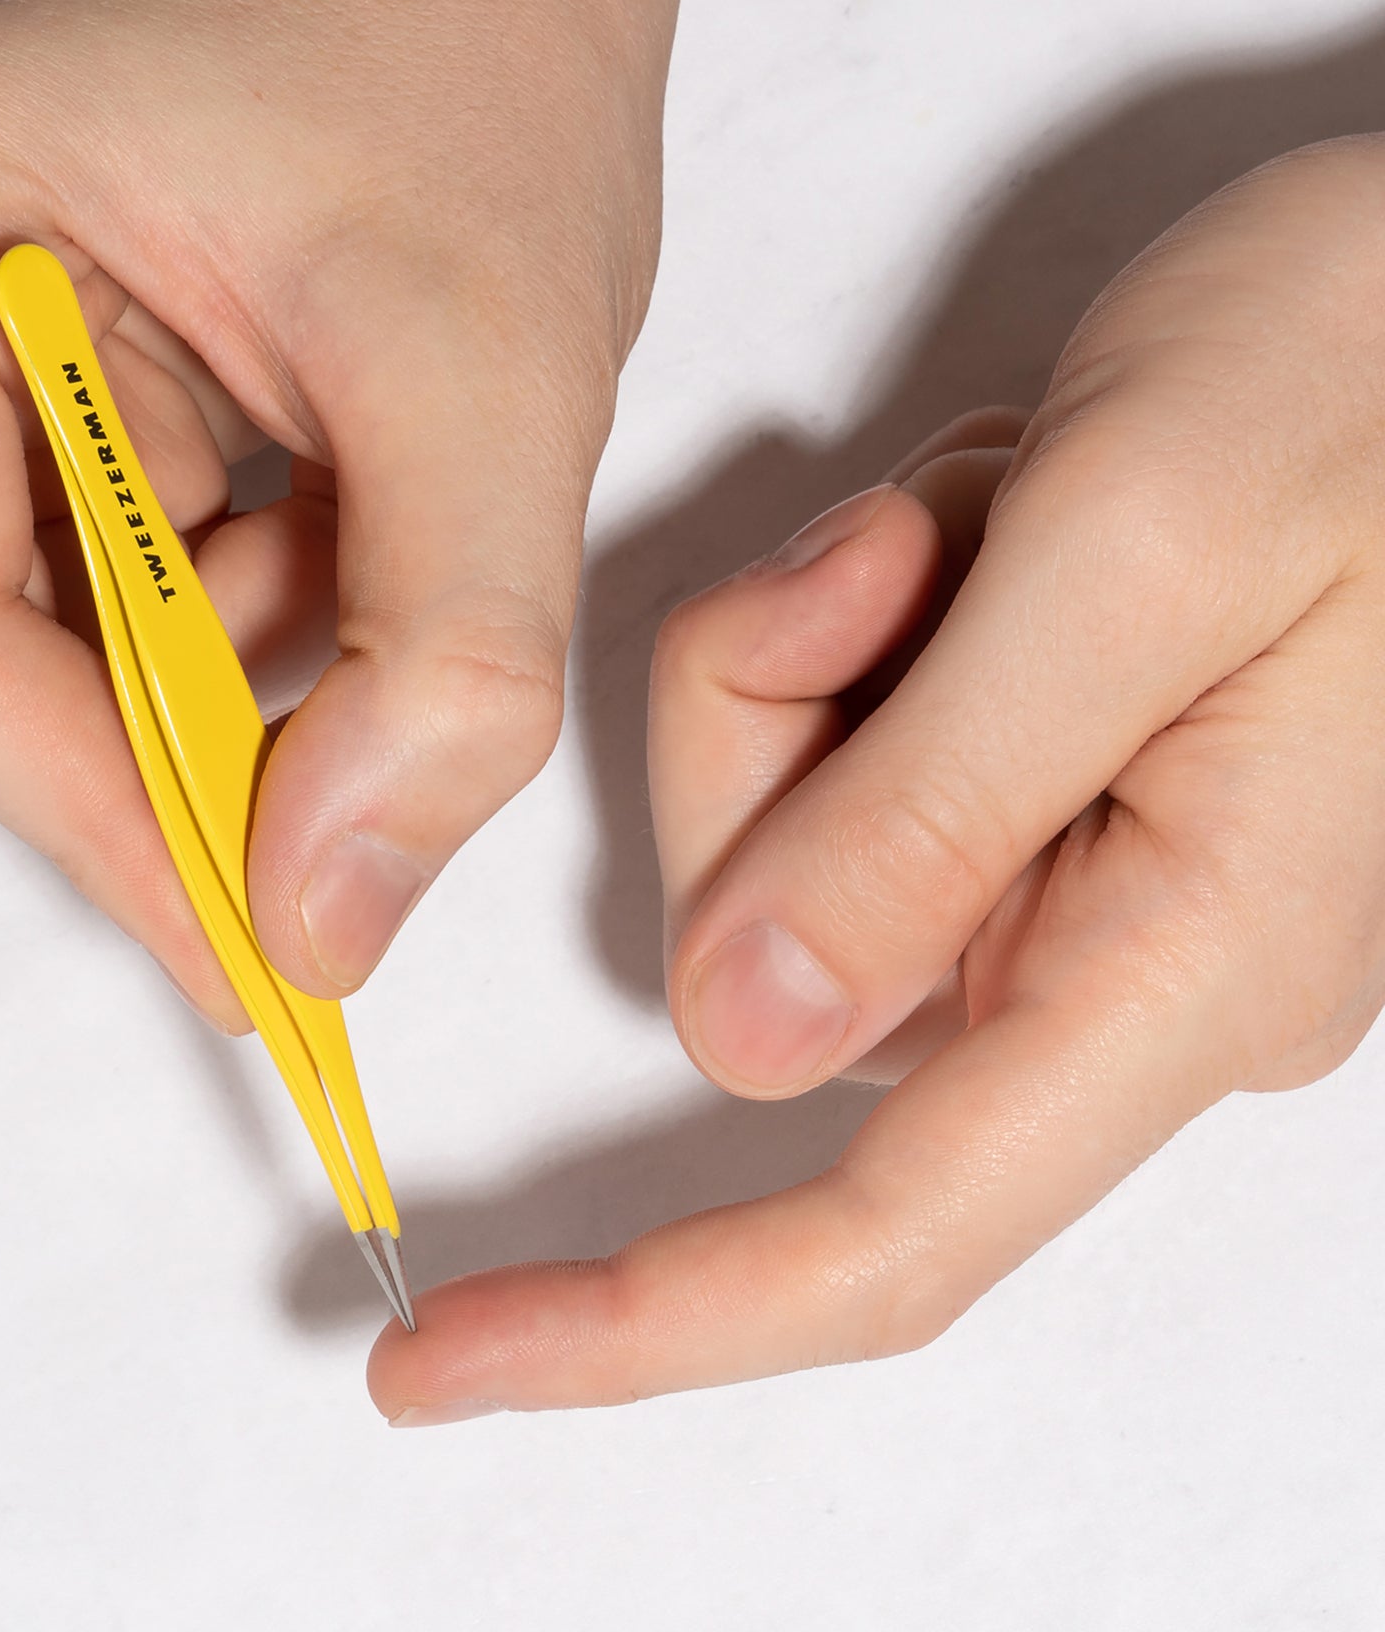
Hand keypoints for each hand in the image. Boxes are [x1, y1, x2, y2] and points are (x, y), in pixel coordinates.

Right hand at [0, 0, 697, 1019]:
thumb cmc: (479, 54)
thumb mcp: (503, 371)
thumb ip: (437, 669)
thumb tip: (317, 925)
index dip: (84, 819)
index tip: (253, 954)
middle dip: (146, 748)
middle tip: (341, 801)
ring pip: (6, 626)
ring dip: (195, 666)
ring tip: (365, 554)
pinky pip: (59, 566)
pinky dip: (206, 603)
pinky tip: (325, 514)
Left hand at [371, 135, 1384, 1417]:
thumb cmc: (1367, 367)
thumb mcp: (1137, 552)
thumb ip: (935, 805)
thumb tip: (748, 1032)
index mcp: (1184, 960)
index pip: (883, 1243)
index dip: (641, 1318)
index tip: (435, 1359)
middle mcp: (1121, 959)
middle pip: (777, 951)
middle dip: (756, 737)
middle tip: (889, 552)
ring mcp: (1078, 872)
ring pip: (783, 824)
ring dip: (820, 647)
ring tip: (992, 510)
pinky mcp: (1039, 781)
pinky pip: (838, 739)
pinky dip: (857, 619)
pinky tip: (995, 520)